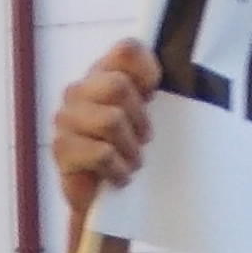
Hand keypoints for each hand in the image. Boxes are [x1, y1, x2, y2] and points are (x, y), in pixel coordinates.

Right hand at [51, 41, 158, 225]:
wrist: (105, 202)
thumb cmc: (130, 154)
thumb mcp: (146, 120)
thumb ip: (154, 94)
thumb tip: (189, 77)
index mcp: (103, 74)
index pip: (127, 50)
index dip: (147, 71)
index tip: (153, 97)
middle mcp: (80, 90)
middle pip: (119, 86)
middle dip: (140, 119)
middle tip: (143, 140)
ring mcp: (66, 118)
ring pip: (112, 120)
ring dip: (131, 149)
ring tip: (132, 162)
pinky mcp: (61, 148)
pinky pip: (101, 153)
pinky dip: (118, 170)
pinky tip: (119, 178)